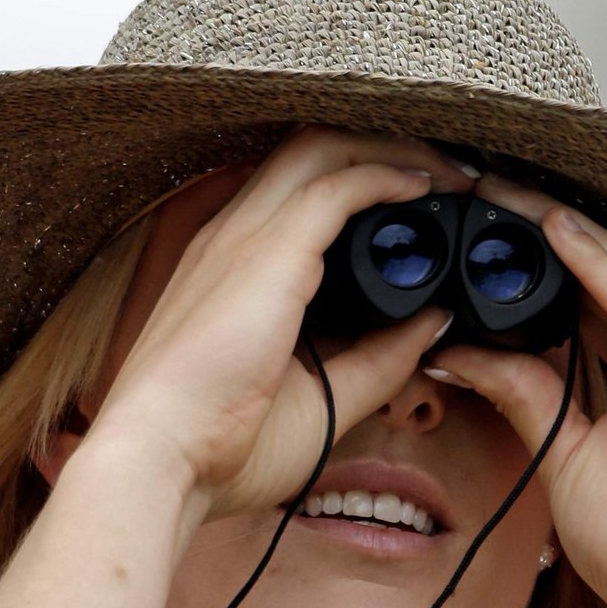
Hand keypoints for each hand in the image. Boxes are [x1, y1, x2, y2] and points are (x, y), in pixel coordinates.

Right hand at [85, 125, 475, 521]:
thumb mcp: (321, 401)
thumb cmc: (217, 448)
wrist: (159, 460)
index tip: (418, 206)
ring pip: (323, 150)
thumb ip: (377, 362)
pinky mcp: (266, 252)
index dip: (358, 182)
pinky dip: (386, 175)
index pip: (296, 194)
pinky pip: (336, 186)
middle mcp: (231, 237)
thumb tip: (435, 324)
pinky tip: (425, 186)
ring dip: (391, 150)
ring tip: (447, 172)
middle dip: (383, 147)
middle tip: (445, 174)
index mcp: (231, 269)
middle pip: (310, 151)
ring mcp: (244, 238)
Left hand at [423, 172, 606, 607]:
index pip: (590, 296)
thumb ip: (526, 396)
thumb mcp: (565, 457)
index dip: (535, 260)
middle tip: (477, 188)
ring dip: (560, 231)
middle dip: (542, 229)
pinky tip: (550, 231)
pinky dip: (595, 266)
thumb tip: (463, 353)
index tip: (476, 228)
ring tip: (498, 194)